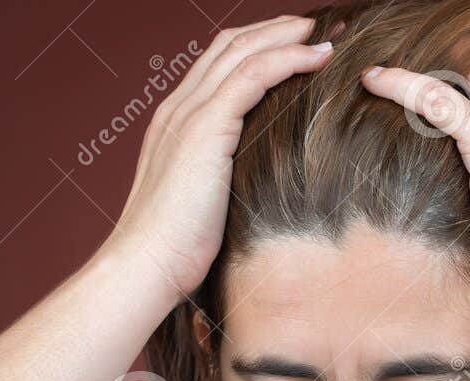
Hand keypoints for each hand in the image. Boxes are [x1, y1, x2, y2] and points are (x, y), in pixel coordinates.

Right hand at [102, 14, 338, 299]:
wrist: (146, 264)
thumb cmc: (176, 250)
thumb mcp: (206, 205)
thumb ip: (225, 183)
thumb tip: (259, 190)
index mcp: (176, 124)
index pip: (218, 66)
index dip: (257, 48)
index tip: (296, 45)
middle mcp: (178, 109)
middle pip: (229, 47)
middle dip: (274, 30)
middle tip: (315, 26)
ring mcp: (188, 115)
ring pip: (241, 53)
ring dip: (286, 36)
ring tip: (322, 33)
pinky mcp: (205, 129)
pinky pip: (252, 76)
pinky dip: (287, 59)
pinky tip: (317, 58)